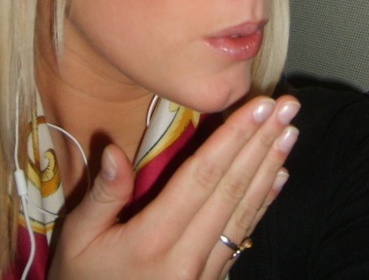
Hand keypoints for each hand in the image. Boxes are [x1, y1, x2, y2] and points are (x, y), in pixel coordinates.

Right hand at [47, 95, 299, 278]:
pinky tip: (280, 176)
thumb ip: (101, 196)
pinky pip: (243, 235)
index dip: (233, 137)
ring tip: (290, 131)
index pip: (202, 176)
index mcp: (153, 239)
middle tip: (289, 106)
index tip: (258, 105)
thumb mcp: (77, 239)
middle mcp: (188, 256)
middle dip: (262, 141)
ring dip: (270, 167)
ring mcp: (205, 274)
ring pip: (245, 211)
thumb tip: (114, 151)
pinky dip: (264, 203)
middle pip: (232, 188)